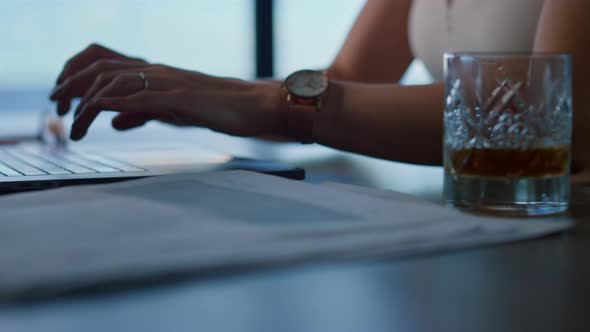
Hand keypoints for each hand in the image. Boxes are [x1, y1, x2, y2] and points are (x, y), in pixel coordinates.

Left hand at [50, 44, 283, 140]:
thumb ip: (143, 112)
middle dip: (71, 85)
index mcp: (155, 72)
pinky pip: (142, 98)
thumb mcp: (173, 111)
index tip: (63, 99)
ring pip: (116, 82)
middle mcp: (157, 71)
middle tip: (57, 109)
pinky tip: (99, 113)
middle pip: (101, 67)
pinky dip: (115, 104)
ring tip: (74, 126)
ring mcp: (169, 82)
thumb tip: (113, 121)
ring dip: (88, 103)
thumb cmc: (220, 109)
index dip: (76, 76)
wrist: (255, 106)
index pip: (105, 64)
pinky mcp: (182, 98)